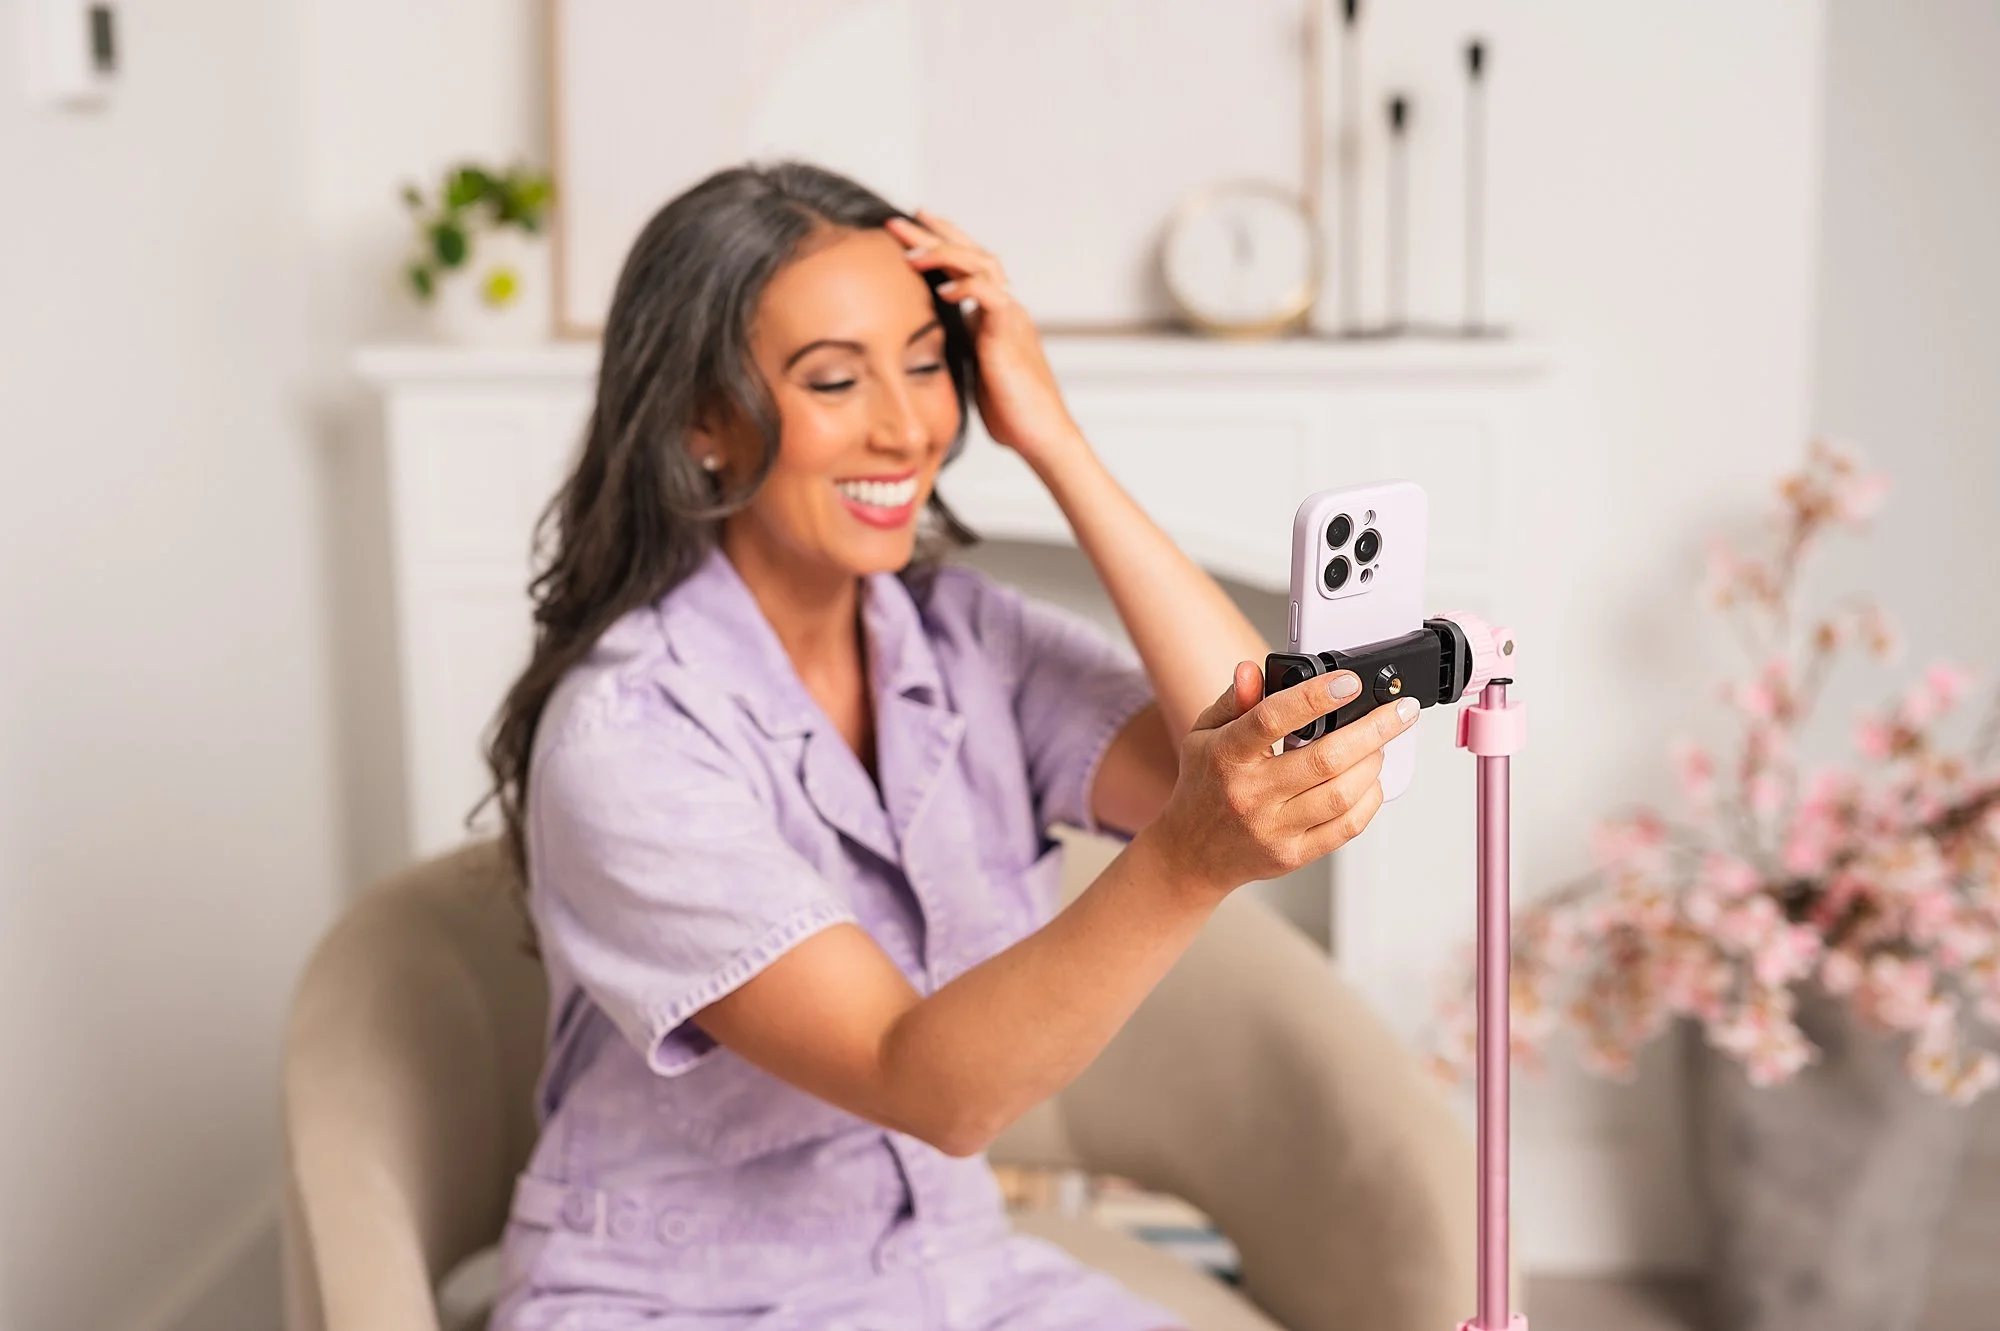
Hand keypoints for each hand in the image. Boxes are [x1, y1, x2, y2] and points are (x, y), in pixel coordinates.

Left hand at [884, 210, 1081, 469]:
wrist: (1042, 436)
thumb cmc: (1011, 413)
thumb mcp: (973, 372)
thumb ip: (958, 348)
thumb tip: (925, 344)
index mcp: (994, 314)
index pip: (968, 265)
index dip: (941, 241)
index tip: (910, 226)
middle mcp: (1006, 308)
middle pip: (972, 253)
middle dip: (933, 234)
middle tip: (896, 220)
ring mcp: (1011, 319)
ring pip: (983, 265)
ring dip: (944, 254)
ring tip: (910, 253)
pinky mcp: (1010, 337)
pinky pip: (991, 298)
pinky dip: (967, 288)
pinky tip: (942, 290)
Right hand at [1149, 661, 1418, 900]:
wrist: (1192, 853)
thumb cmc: (1204, 787)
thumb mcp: (1204, 734)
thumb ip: (1234, 700)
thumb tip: (1253, 669)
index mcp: (1226, 756)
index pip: (1272, 719)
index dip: (1315, 697)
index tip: (1349, 682)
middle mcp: (1250, 794)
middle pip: (1324, 759)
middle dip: (1373, 730)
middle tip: (1399, 711)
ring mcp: (1273, 828)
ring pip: (1340, 794)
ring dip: (1373, 764)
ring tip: (1380, 745)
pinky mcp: (1292, 855)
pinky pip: (1344, 828)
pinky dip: (1368, 801)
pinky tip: (1370, 782)